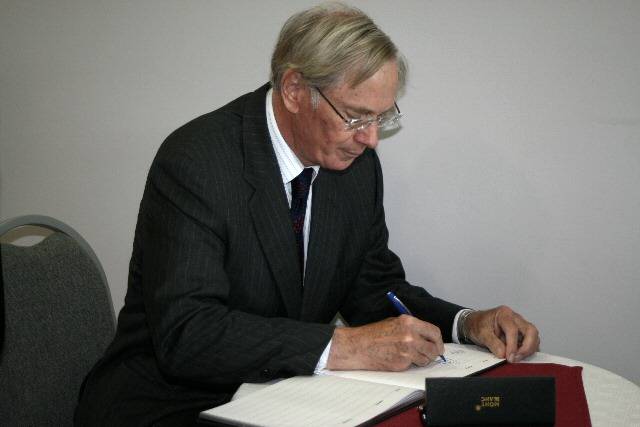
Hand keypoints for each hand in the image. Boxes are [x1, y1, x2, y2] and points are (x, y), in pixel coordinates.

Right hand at [326, 315, 443, 370]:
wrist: (358, 346)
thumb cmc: (373, 334)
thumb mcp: (394, 322)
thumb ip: (412, 328)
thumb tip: (427, 336)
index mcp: (409, 323)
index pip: (434, 332)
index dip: (438, 340)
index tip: (438, 344)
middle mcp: (410, 336)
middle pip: (434, 348)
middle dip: (434, 352)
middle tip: (432, 353)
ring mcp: (406, 351)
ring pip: (426, 359)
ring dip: (422, 359)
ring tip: (410, 355)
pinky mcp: (402, 364)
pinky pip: (413, 365)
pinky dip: (409, 363)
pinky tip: (398, 358)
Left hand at [465, 306, 539, 362]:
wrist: (475, 323)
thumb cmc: (479, 324)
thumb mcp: (481, 333)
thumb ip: (492, 343)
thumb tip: (503, 354)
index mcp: (504, 314)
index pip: (513, 329)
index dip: (512, 345)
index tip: (509, 357)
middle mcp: (515, 318)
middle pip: (530, 331)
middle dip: (527, 347)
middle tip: (517, 358)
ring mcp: (520, 325)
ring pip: (534, 337)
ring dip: (528, 349)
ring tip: (516, 358)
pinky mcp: (522, 334)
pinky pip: (531, 342)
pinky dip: (528, 350)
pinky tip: (518, 355)